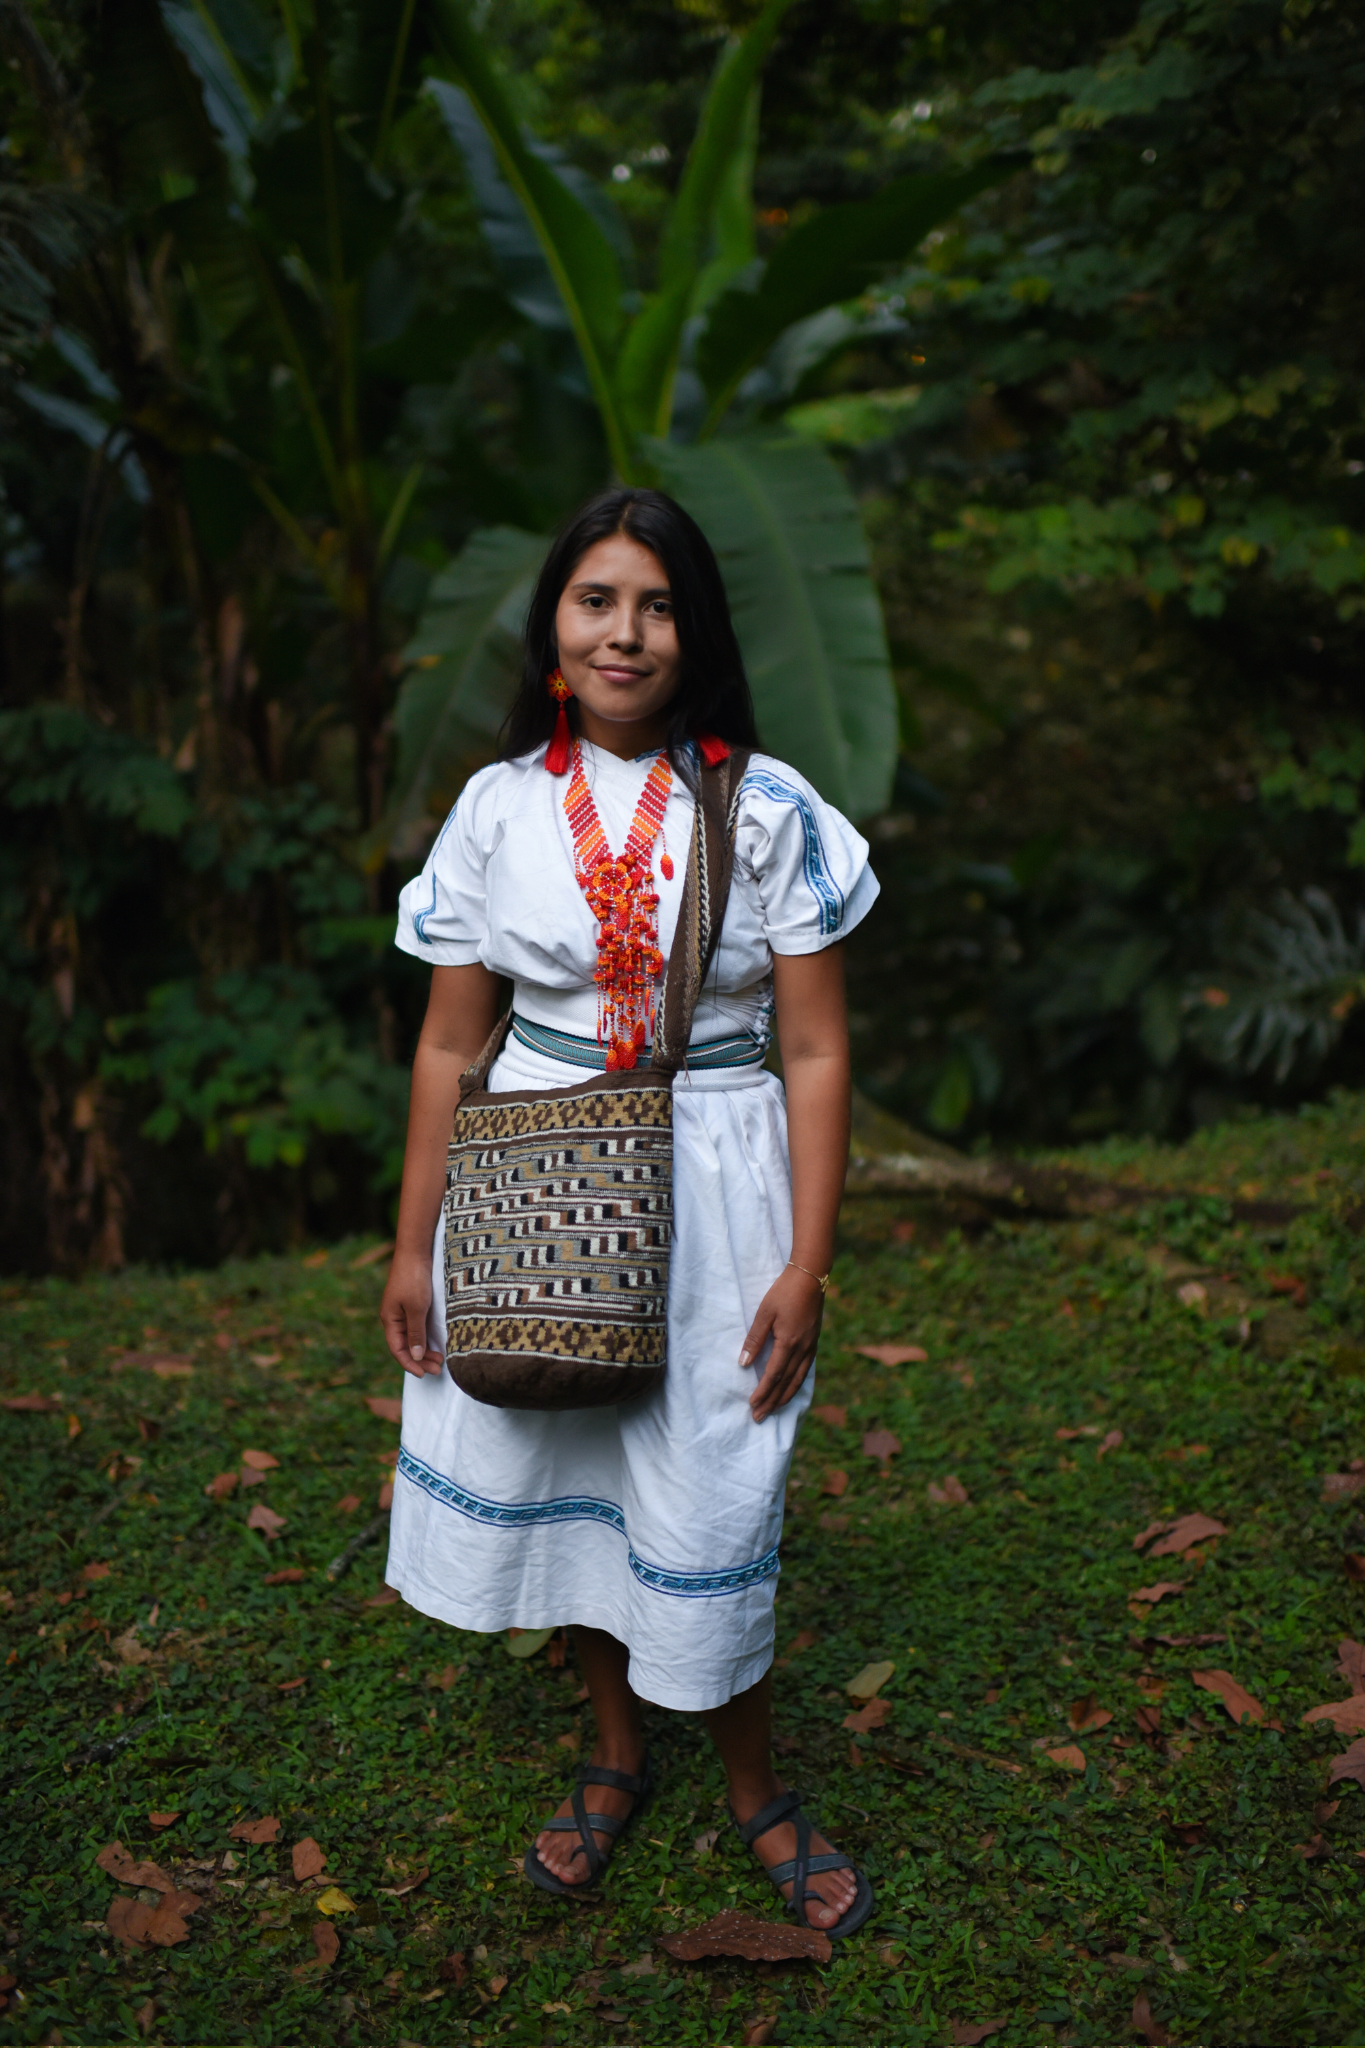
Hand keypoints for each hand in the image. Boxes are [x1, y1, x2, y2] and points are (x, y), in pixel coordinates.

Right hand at [380, 1251, 441, 1377]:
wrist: (415, 1251)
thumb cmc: (414, 1279)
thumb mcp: (416, 1308)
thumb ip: (416, 1333)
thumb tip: (415, 1356)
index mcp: (390, 1320)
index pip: (397, 1350)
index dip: (410, 1364)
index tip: (424, 1374)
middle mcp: (394, 1318)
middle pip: (405, 1346)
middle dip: (420, 1359)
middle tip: (438, 1369)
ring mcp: (402, 1311)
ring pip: (412, 1337)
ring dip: (424, 1350)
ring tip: (440, 1359)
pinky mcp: (412, 1304)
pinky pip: (416, 1327)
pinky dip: (425, 1337)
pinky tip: (435, 1343)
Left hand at [740, 1266, 824, 1422]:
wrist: (811, 1277)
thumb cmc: (784, 1292)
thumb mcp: (764, 1313)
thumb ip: (754, 1339)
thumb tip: (744, 1363)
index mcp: (789, 1342)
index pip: (774, 1375)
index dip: (763, 1392)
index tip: (752, 1405)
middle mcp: (803, 1349)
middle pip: (785, 1383)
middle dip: (772, 1402)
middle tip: (759, 1417)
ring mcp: (811, 1347)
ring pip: (797, 1380)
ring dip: (784, 1397)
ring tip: (774, 1410)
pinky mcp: (814, 1343)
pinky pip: (805, 1371)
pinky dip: (796, 1385)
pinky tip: (791, 1389)